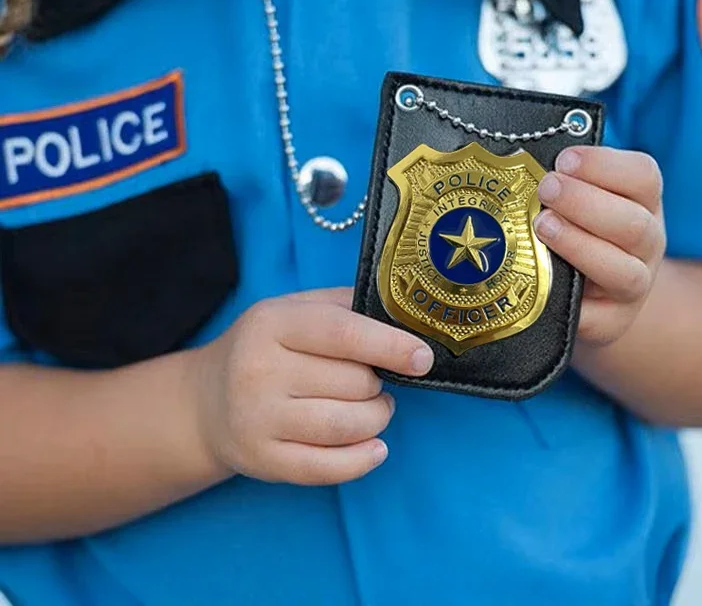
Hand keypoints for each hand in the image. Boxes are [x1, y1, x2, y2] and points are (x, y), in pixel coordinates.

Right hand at [190, 288, 433, 485]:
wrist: (205, 400)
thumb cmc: (267, 347)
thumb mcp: (294, 309)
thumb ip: (345, 305)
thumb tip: (403, 311)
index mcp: (272, 323)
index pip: (343, 333)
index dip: (390, 346)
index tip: (423, 358)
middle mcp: (259, 370)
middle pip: (352, 383)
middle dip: (379, 384)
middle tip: (376, 381)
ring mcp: (257, 419)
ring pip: (345, 426)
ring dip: (376, 419)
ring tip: (375, 408)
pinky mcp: (262, 459)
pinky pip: (327, 468)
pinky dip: (362, 460)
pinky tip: (375, 447)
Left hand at [533, 147, 665, 345]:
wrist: (595, 293)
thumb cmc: (577, 228)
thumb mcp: (579, 198)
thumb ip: (562, 179)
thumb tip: (517, 157)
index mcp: (642, 201)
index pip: (643, 176)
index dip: (604, 166)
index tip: (564, 160)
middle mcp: (647, 243)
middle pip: (633, 223)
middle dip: (584, 202)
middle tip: (545, 189)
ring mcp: (635, 285)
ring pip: (623, 270)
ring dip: (579, 244)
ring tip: (541, 226)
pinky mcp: (612, 323)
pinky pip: (597, 317)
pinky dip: (572, 302)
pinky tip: (542, 285)